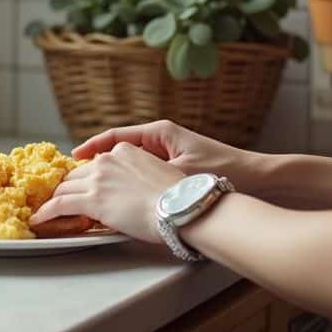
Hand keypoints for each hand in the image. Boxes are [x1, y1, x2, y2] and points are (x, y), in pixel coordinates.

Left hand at [29, 142, 182, 243]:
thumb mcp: (156, 174)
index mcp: (124, 150)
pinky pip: (59, 204)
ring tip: (45, 211)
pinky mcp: (90, 200)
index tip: (82, 188)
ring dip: (53, 200)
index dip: (87, 178)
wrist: (179, 207)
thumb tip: (132, 192)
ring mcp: (97, 180)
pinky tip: (38, 219)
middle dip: (67, 189)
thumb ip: (137, 176)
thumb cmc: (177, 198)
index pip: (96, 164)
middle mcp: (107, 161)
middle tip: (58, 201)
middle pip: (77, 176)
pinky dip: (46, 212)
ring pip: (65, 189)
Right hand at [73, 119, 247, 180]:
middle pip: (118, 149)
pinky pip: (143, 174)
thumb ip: (147, 176)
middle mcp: (161, 139)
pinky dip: (128, 183)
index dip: (91, 147)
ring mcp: (168, 154)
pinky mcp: (176, 169)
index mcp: (159, 133)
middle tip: (73, 179)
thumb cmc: (223, 171)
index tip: (73, 158)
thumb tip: (114, 184)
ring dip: (111, 175)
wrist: (258, 179)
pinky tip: (119, 198)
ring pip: (129, 163)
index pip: (115, 136)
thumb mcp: (180, 172)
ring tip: (90, 189)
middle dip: (96, 163)